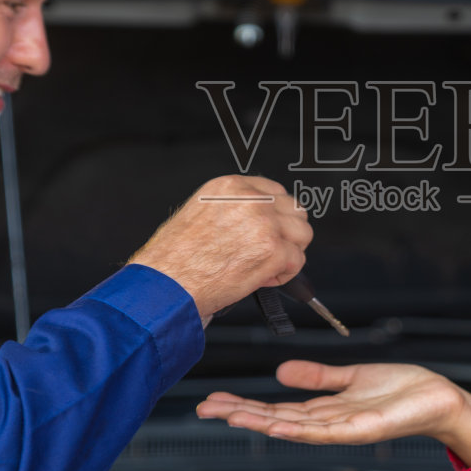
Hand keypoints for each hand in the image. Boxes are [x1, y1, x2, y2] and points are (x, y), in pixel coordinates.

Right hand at [129, 176, 311, 322]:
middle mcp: (250, 200)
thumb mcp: (200, 213)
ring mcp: (265, 224)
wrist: (167, 284)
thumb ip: (232, 209)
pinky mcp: (273, 251)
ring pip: (303, 233)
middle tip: (268, 251)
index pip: (274, 190)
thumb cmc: (174, 259)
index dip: (276, 215)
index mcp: (230, 186)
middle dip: (286, 232)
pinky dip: (283, 274)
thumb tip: (256, 220)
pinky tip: (261, 278)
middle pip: (294, 209)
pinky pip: (297, 261)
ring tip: (265, 265)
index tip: (270, 230)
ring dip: (289, 252)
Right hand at [196, 360, 470, 465]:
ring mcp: (345, 429)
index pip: (276, 409)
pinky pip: (327, 429)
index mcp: (326, 410)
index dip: (244, 406)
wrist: (440, 399)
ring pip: (294, 427)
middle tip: (205, 409)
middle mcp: (330, 423)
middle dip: (240, 414)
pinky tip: (278, 425)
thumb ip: (318, 376)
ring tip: (229, 415)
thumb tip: (281, 371)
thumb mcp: (351, 377)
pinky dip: (300, 428)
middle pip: (276, 420)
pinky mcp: (364, 428)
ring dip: (260, 422)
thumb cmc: (403, 390)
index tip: (214, 401)